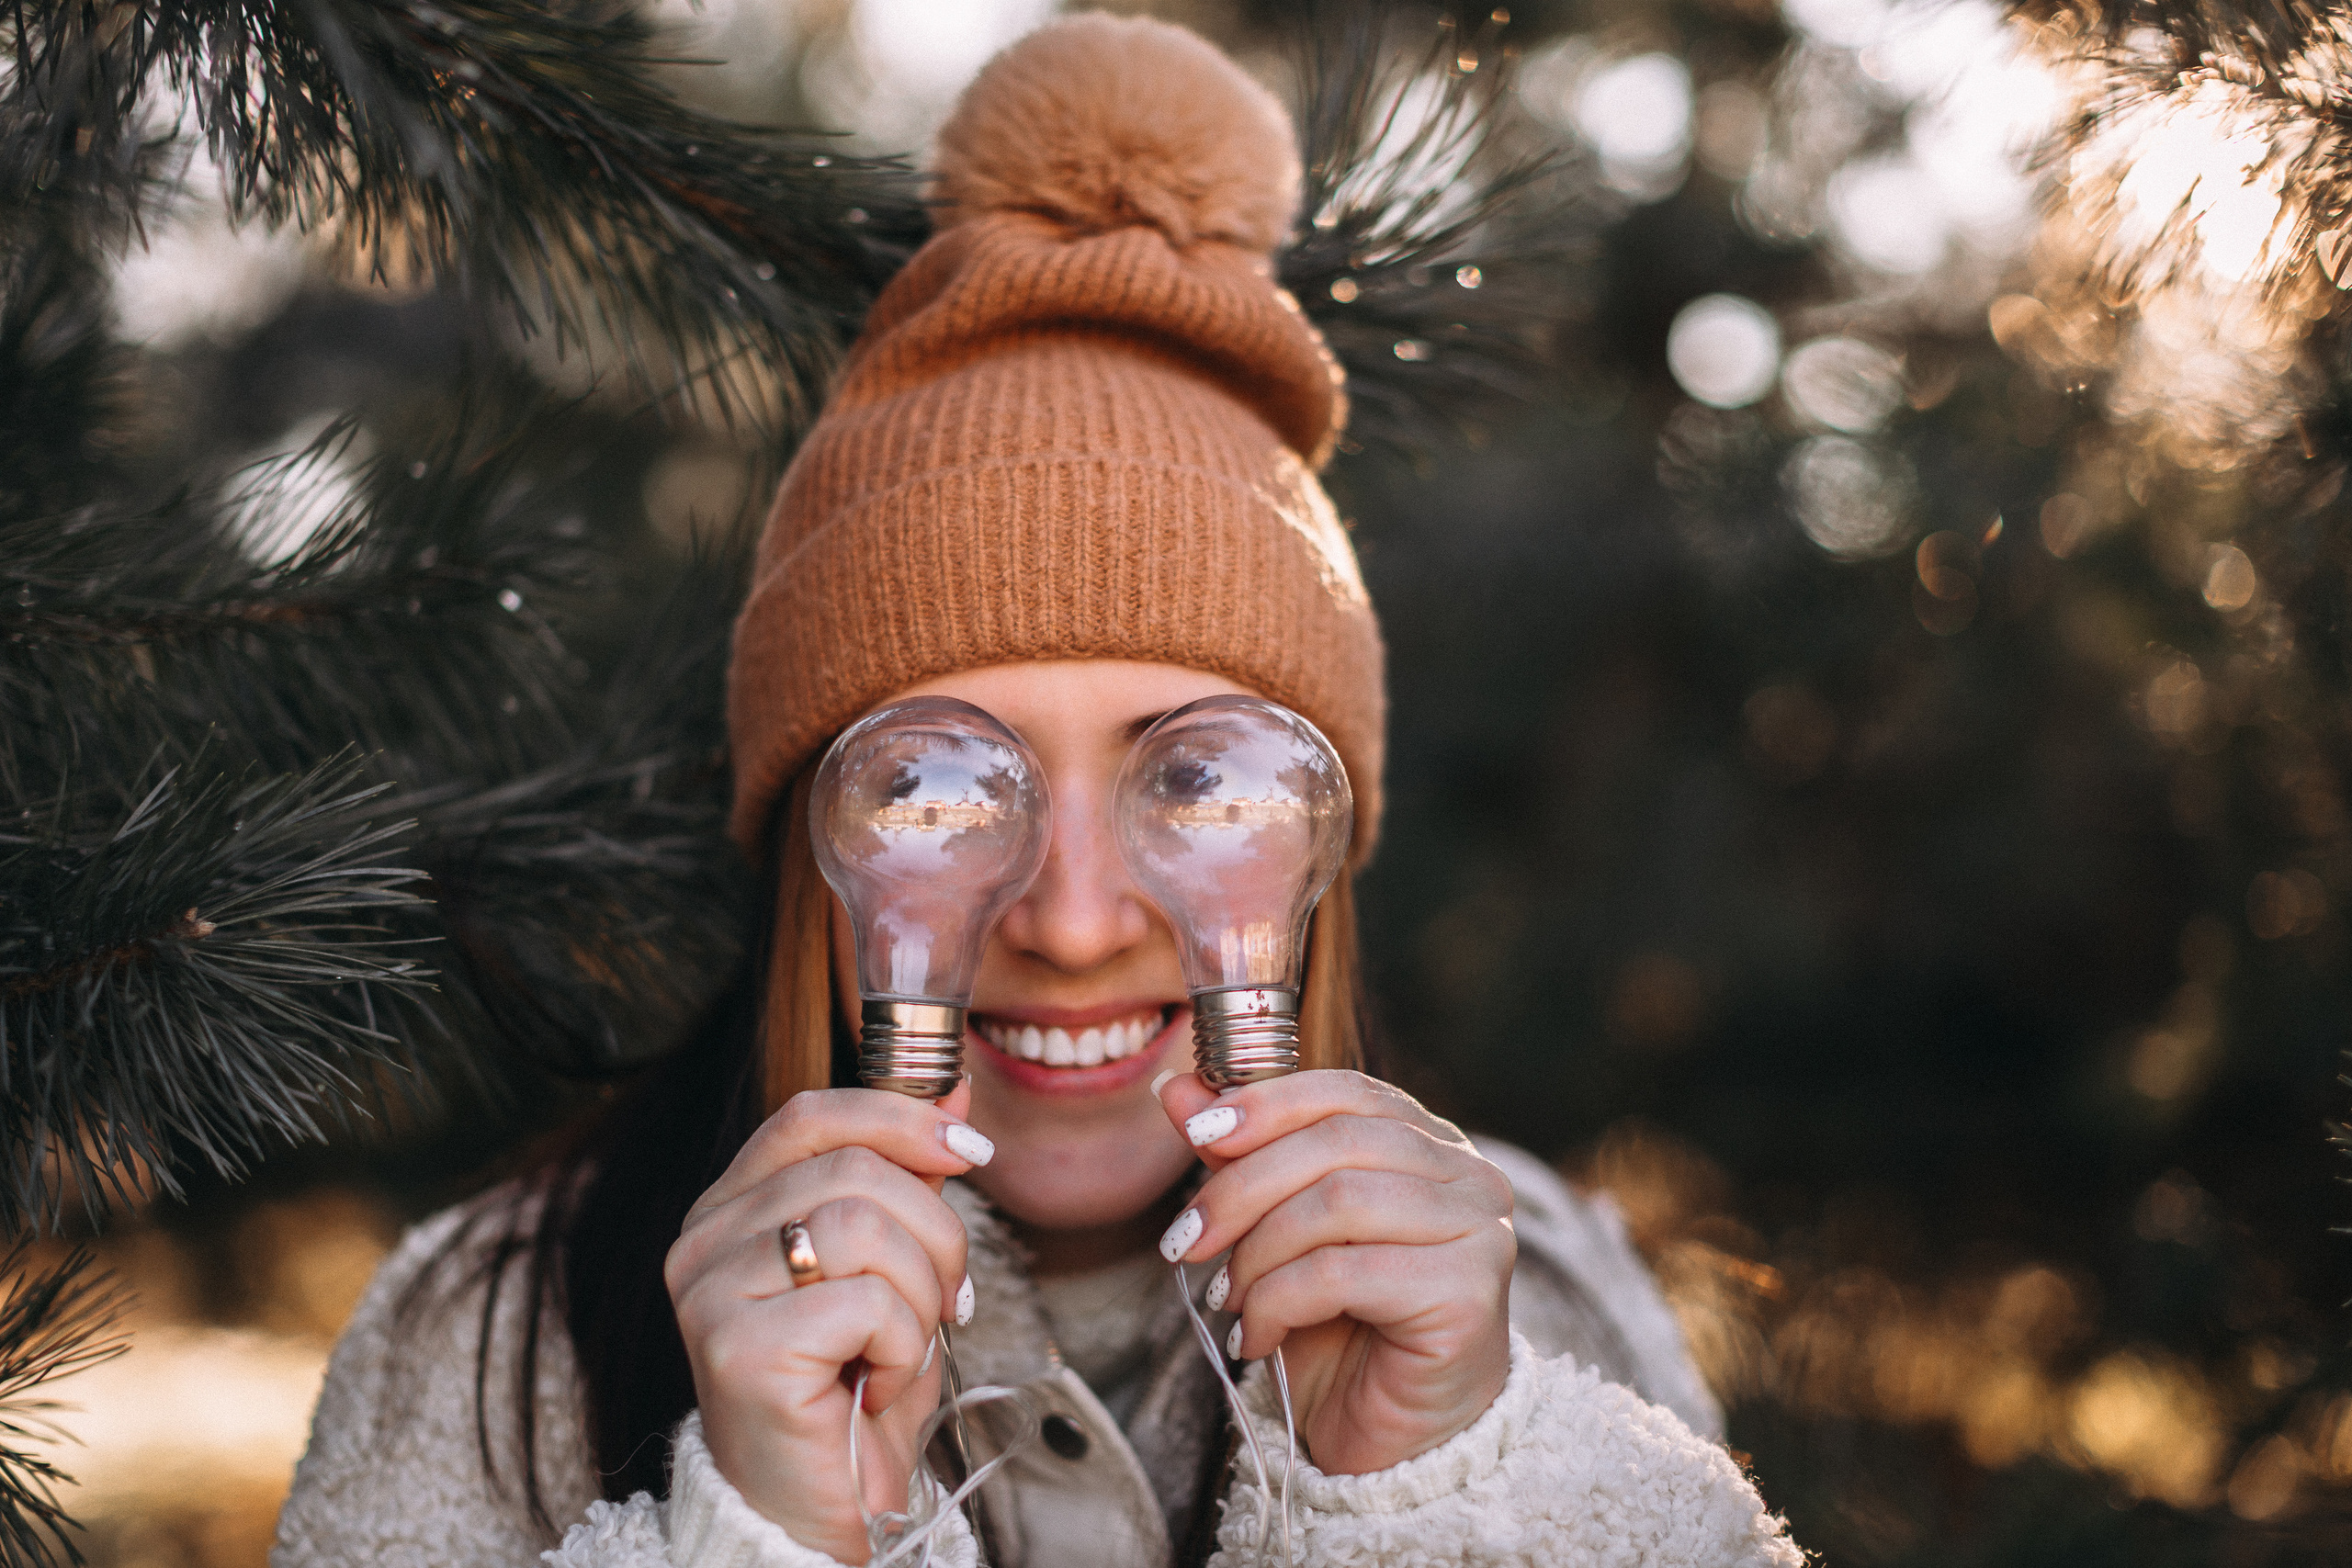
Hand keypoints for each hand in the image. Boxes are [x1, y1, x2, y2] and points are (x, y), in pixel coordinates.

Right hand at [665, 1082, 991, 1563]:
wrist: (822, 1513)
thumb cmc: (854, 1393)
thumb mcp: (892, 1268)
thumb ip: (908, 1179)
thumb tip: (956, 1091)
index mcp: (731, 1210)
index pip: (809, 1114)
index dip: (898, 1116)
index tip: (967, 1147)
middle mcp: (702, 1243)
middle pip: (856, 1171)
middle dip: (935, 1233)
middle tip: (948, 1299)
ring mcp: (710, 1295)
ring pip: (865, 1226)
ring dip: (921, 1292)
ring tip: (905, 1348)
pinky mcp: (738, 1349)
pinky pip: (865, 1302)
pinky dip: (903, 1345)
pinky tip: (878, 1385)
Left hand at [1155, 1070, 1514, 1476]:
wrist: (1398, 1444)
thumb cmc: (1346, 1331)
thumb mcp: (1280, 1232)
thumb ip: (1242, 1156)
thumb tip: (1177, 1089)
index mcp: (1434, 1146)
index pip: (1348, 1093)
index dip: (1268, 1102)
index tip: (1198, 1131)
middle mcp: (1471, 1178)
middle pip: (1336, 1144)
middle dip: (1242, 1188)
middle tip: (1186, 1240)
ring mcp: (1479, 1232)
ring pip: (1338, 1202)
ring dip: (1258, 1253)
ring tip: (1229, 1298)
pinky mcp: (1466, 1293)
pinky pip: (1342, 1271)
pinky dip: (1278, 1301)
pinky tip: (1258, 1337)